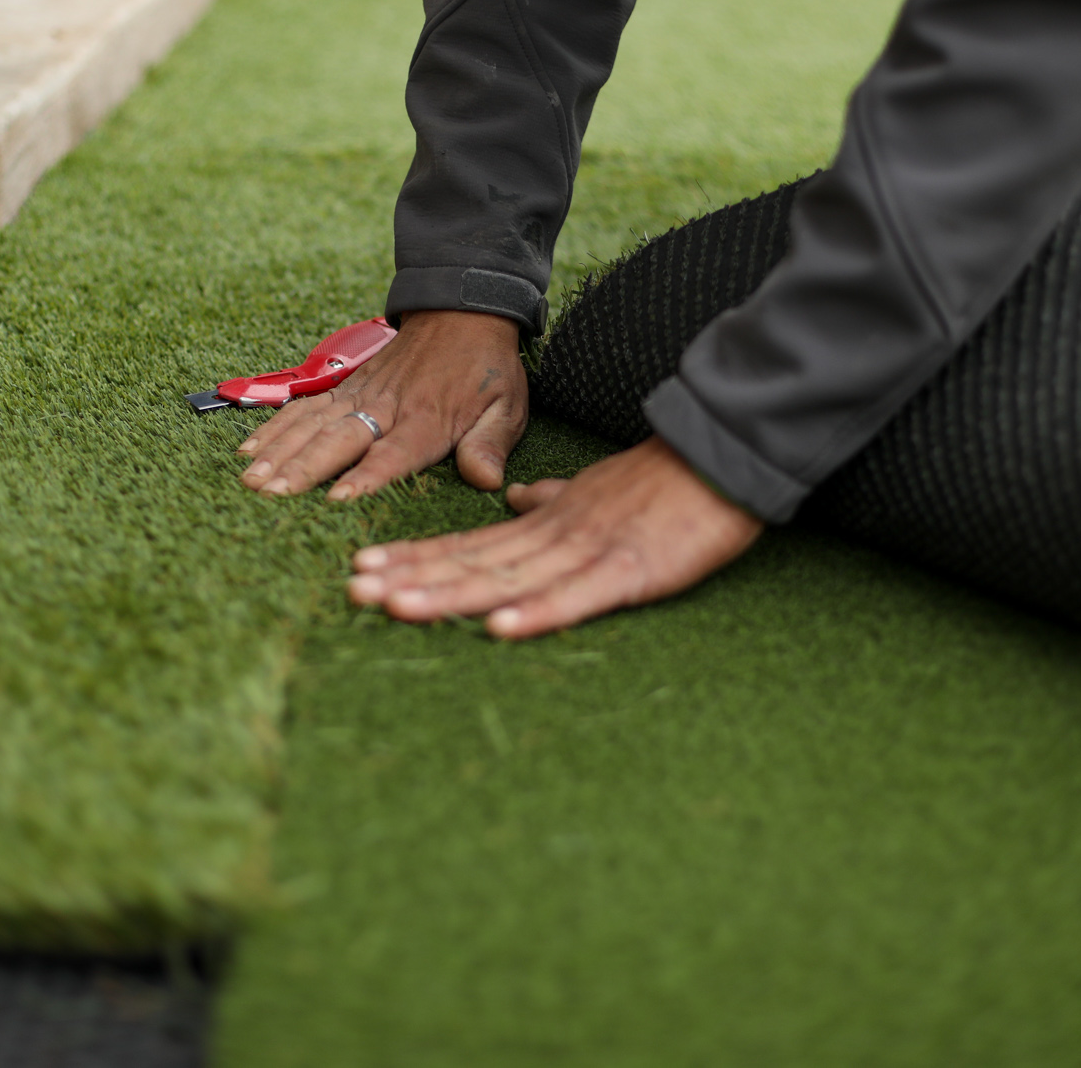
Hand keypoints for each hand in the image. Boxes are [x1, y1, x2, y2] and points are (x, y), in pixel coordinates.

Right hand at [237, 310, 524, 500]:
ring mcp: (360, 394)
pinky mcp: (345, 385)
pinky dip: (275, 427)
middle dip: (303, 468)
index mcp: (429, 419)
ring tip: (250, 479)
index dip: (368, 477)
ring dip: (279, 451)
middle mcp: (387, 407)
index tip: (338, 499)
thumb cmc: (485, 369)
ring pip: (313, 424)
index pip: (395, 454)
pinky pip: (305, 407)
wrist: (463, 311)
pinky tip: (248, 450)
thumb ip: (490, 444)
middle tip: (271, 494)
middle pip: (340, 440)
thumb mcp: (506, 407)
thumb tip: (487, 480)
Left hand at [347, 436, 764, 638]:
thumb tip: (516, 500)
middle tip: (354, 590)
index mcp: (549, 519)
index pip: (470, 542)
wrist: (726, 453)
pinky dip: (538, 612)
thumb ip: (554, 498)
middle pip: (473, 561)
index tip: (366, 566)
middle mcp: (557, 534)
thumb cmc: (666, 482)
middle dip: (412, 576)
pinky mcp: (632, 570)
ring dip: (451, 593)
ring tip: (397, 606)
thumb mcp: (597, 488)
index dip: (416, 556)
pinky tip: (497, 628)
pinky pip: (578, 596)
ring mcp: (592, 551)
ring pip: (508, 577)